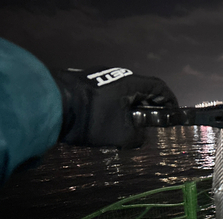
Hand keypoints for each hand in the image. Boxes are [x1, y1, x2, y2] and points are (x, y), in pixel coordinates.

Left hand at [53, 67, 177, 147]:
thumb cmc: (91, 118)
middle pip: (140, 92)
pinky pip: (107, 96)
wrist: (50, 104)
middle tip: (147, 127)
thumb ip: (137, 139)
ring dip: (128, 111)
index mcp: (131, 83)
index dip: (169, 100)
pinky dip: (113, 110)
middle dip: (147, 110)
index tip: (172, 113)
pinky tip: (103, 125)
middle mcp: (117, 76)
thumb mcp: (121, 135)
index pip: (159, 87)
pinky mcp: (84, 83)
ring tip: (123, 131)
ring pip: (122, 95)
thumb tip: (139, 139)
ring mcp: (99, 77)